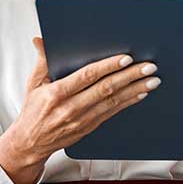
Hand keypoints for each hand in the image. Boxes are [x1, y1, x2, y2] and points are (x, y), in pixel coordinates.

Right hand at [0, 37, 159, 183]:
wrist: (30, 143)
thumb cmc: (33, 110)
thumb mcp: (33, 83)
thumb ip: (42, 60)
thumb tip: (40, 40)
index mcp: (56, 94)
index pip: (86, 76)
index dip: (107, 67)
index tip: (125, 58)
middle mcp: (70, 108)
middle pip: (105, 89)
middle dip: (130, 76)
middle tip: (149, 67)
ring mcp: (81, 120)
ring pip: (113, 102)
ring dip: (135, 90)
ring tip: (152, 80)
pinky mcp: (89, 128)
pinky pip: (112, 113)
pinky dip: (128, 102)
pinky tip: (141, 94)